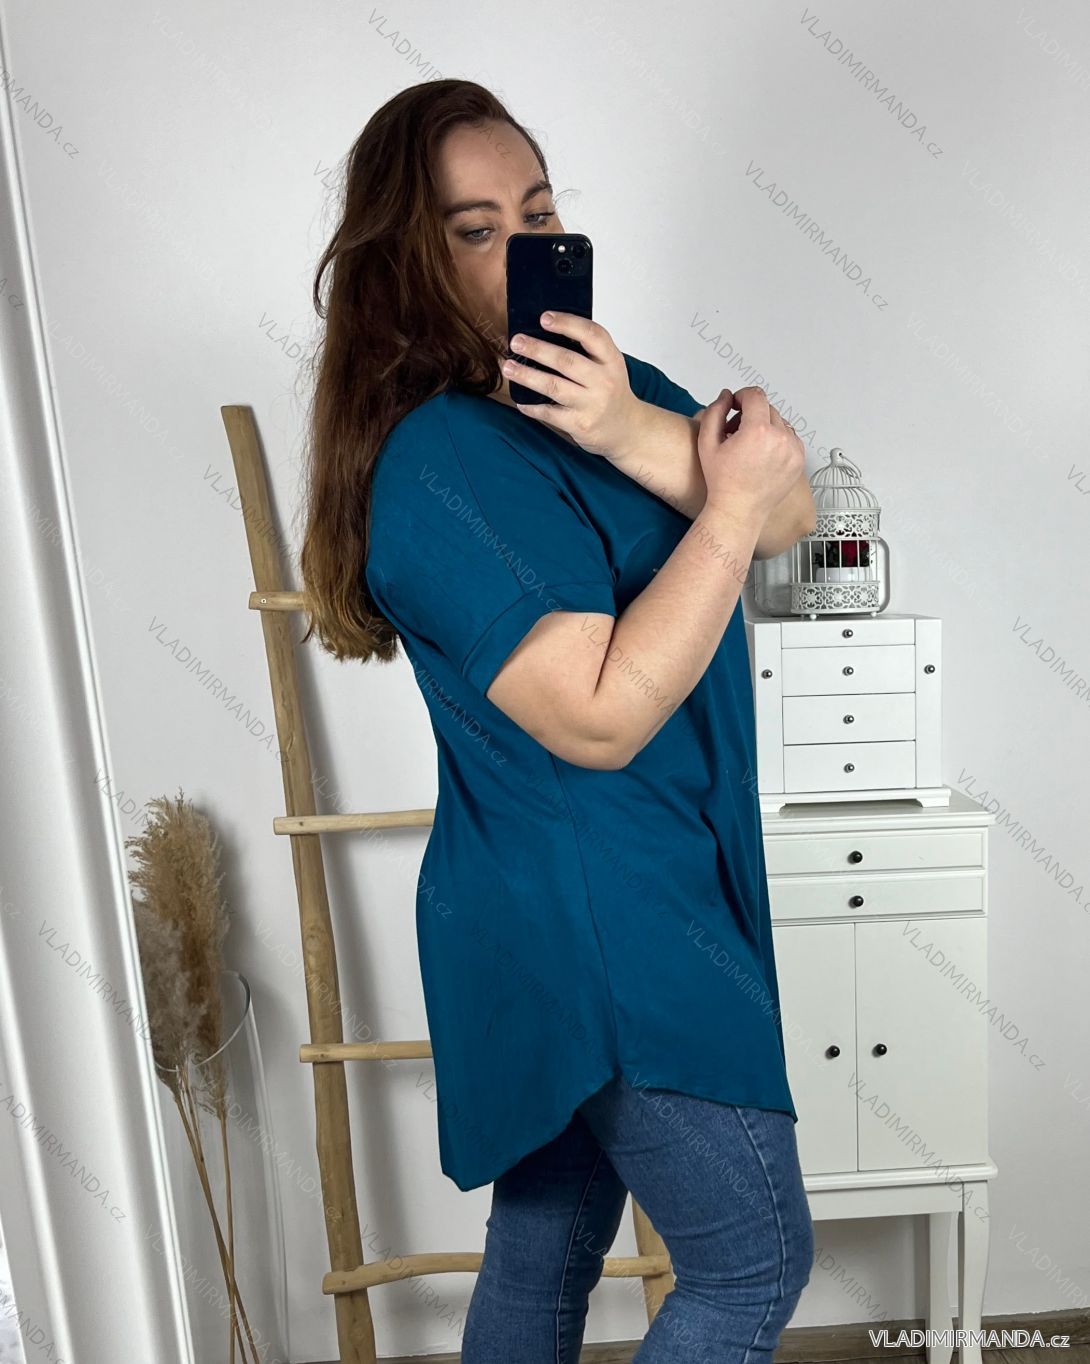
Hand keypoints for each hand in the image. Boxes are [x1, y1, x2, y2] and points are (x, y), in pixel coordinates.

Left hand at [500, 313, 643, 457]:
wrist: (627, 429)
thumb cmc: (612, 393)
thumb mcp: (610, 367)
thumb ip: (587, 351)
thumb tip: (544, 332)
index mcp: (612, 361)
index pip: (592, 335)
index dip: (567, 323)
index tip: (544, 317)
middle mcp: (604, 381)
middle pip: (566, 360)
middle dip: (537, 349)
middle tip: (516, 342)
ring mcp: (592, 404)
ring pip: (554, 386)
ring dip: (527, 375)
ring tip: (508, 367)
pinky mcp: (580, 425)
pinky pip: (550, 413)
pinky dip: (531, 406)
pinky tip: (520, 400)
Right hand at [696, 386, 804, 521]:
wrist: (739, 510)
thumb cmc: (722, 481)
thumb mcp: (707, 443)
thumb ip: (715, 412)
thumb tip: (727, 395)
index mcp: (757, 431)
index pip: (755, 395)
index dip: (742, 397)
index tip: (735, 406)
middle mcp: (779, 438)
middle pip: (767, 408)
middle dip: (751, 414)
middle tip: (736, 432)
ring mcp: (793, 450)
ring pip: (780, 422)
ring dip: (766, 426)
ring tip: (750, 445)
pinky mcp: (799, 460)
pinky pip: (790, 437)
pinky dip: (778, 440)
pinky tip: (762, 454)